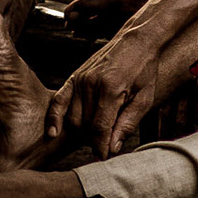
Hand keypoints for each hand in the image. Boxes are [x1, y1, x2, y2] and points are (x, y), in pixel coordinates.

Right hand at [51, 26, 167, 157]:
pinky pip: (58, 102)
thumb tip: (112, 148)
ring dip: (79, 132)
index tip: (104, 157)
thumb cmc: (144, 70)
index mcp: (111, 89)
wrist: (137, 41)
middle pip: (83, 125)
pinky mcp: (73, 77)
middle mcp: (91, 84)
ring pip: (72, 117)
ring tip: (92, 136)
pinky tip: (53, 133)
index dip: (101, 146)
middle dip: (92, 139)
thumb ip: (128, 123)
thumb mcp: (145, 97)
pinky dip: (53, 118)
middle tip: (103, 145)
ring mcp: (80, 80)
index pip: (99, 128)